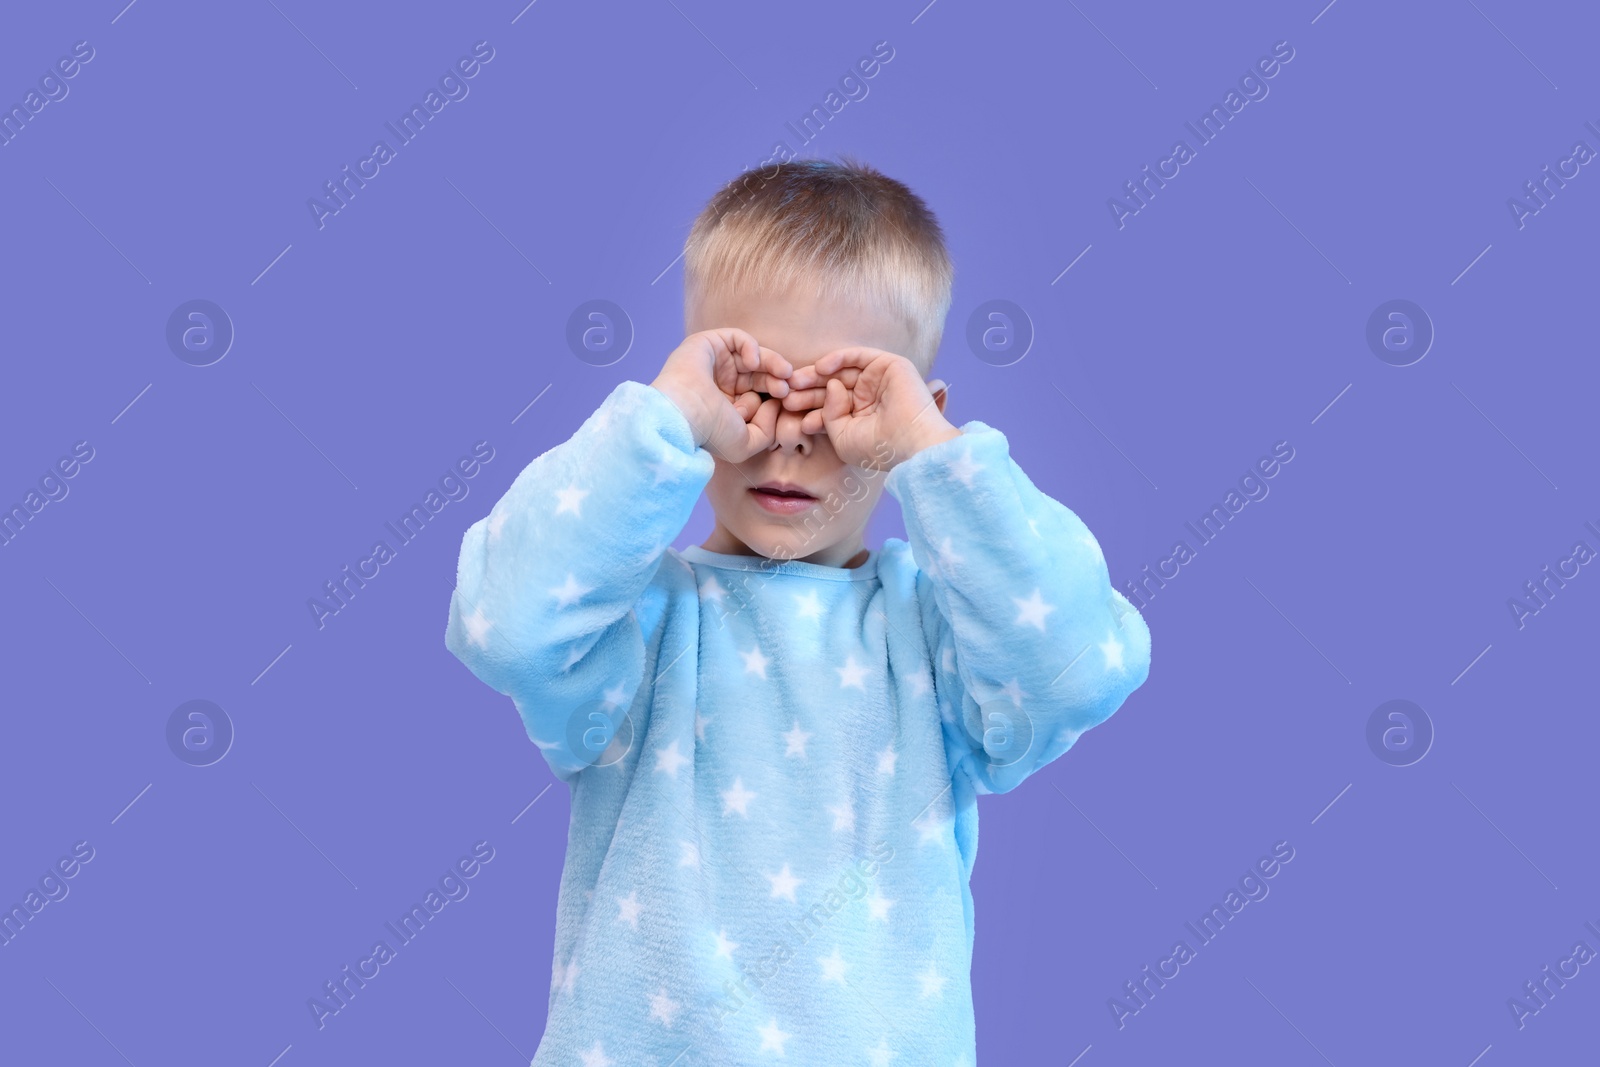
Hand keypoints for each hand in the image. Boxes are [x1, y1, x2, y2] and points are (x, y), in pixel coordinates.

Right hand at [651, 329, 792, 461]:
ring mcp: (714, 364)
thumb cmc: (711, 432)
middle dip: (777, 381)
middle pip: (759, 376)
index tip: (786, 405)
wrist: (683, 415)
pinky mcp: (708, 344)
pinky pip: (738, 338)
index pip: (759, 396)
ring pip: (753, 357)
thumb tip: (774, 404)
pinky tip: (753, 363)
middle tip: (787, 389)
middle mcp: (721, 385)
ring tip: (784, 374)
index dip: (775, 398)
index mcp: (727, 407)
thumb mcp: (746, 443)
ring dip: (772, 364)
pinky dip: (751, 347)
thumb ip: (768, 429)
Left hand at [785, 347, 960, 468]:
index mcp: (861, 416)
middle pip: (832, 386)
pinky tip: (820, 369)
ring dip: (816, 375)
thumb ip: (829, 413)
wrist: (910, 444)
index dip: (807, 405)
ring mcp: (879, 380)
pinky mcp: (890, 366)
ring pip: (841, 371)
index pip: (829, 405)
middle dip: (807, 389)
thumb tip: (829, 386)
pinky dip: (837, 359)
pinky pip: (858, 356)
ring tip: (795, 382)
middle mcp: (870, 396)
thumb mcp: (841, 436)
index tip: (786, 409)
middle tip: (785, 393)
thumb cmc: (877, 449)